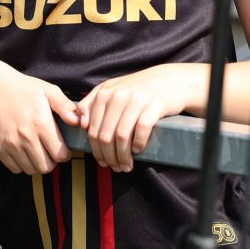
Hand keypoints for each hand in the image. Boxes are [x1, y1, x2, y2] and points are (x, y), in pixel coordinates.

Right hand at [0, 65, 79, 175]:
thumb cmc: (22, 88)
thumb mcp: (48, 90)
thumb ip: (66, 106)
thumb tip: (79, 122)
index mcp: (41, 123)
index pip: (60, 155)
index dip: (65, 154)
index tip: (62, 148)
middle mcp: (26, 137)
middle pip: (46, 167)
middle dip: (52, 161)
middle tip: (50, 151)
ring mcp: (11, 144)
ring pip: (31, 170)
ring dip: (37, 164)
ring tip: (37, 151)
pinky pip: (15, 168)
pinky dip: (21, 164)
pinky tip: (23, 152)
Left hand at [76, 65, 191, 172]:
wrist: (169, 80)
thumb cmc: (137, 90)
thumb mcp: (111, 90)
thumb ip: (91, 103)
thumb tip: (80, 124)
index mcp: (103, 93)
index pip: (92, 130)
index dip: (96, 151)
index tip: (102, 162)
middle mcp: (117, 95)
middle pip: (105, 136)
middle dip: (109, 157)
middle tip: (116, 168)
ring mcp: (136, 99)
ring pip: (121, 136)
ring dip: (123, 156)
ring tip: (127, 166)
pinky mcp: (154, 104)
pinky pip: (141, 129)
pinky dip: (138, 144)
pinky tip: (138, 150)